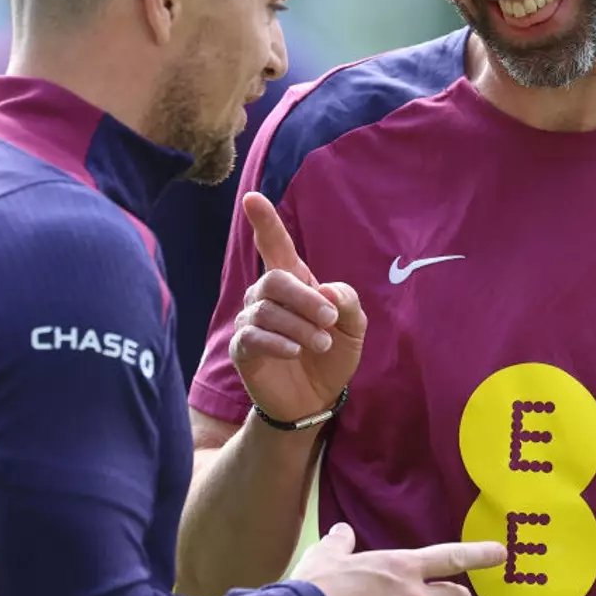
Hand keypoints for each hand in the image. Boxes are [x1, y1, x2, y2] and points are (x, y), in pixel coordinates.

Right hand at [228, 192, 365, 423]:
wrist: (316, 398)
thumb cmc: (332, 354)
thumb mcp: (353, 327)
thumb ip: (347, 302)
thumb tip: (325, 289)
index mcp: (293, 282)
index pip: (275, 246)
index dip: (264, 222)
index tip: (252, 197)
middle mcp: (266, 296)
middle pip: (275, 279)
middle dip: (305, 297)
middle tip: (329, 319)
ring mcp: (250, 321)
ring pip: (267, 310)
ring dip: (300, 326)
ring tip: (322, 344)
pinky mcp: (242, 349)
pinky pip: (252, 336)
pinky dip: (278, 342)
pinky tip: (295, 351)